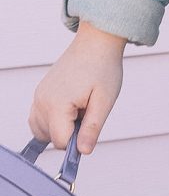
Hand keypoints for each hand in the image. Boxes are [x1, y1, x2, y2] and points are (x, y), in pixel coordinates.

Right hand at [30, 23, 127, 154]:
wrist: (95, 43)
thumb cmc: (103, 69)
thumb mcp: (104, 102)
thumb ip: (92, 128)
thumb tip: (83, 152)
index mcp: (57, 105)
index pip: (60, 142)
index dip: (78, 141)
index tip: (90, 127)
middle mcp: (42, 101)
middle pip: (51, 138)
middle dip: (71, 132)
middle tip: (87, 111)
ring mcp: (38, 96)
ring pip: (42, 131)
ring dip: (61, 127)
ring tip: (79, 107)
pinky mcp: (39, 93)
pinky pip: (39, 119)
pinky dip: (52, 121)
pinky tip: (70, 109)